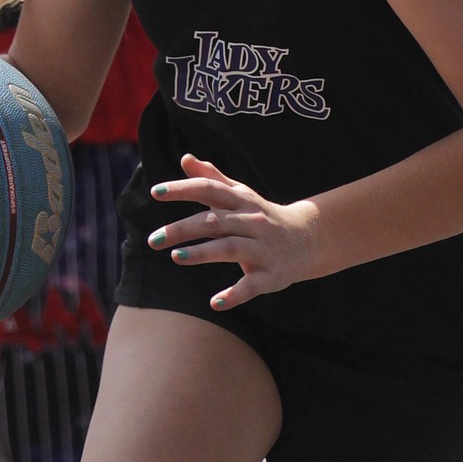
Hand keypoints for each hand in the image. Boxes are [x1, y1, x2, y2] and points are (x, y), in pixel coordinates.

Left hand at [146, 153, 321, 311]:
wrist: (309, 239)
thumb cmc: (263, 216)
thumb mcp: (241, 195)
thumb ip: (212, 178)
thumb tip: (185, 159)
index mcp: (242, 201)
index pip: (210, 190)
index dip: (183, 189)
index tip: (155, 192)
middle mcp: (253, 222)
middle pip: (215, 222)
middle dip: (183, 229)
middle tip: (153, 239)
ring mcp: (263, 249)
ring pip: (230, 249)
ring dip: (202, 253)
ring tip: (176, 256)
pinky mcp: (271, 275)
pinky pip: (251, 285)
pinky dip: (234, 295)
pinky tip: (214, 303)